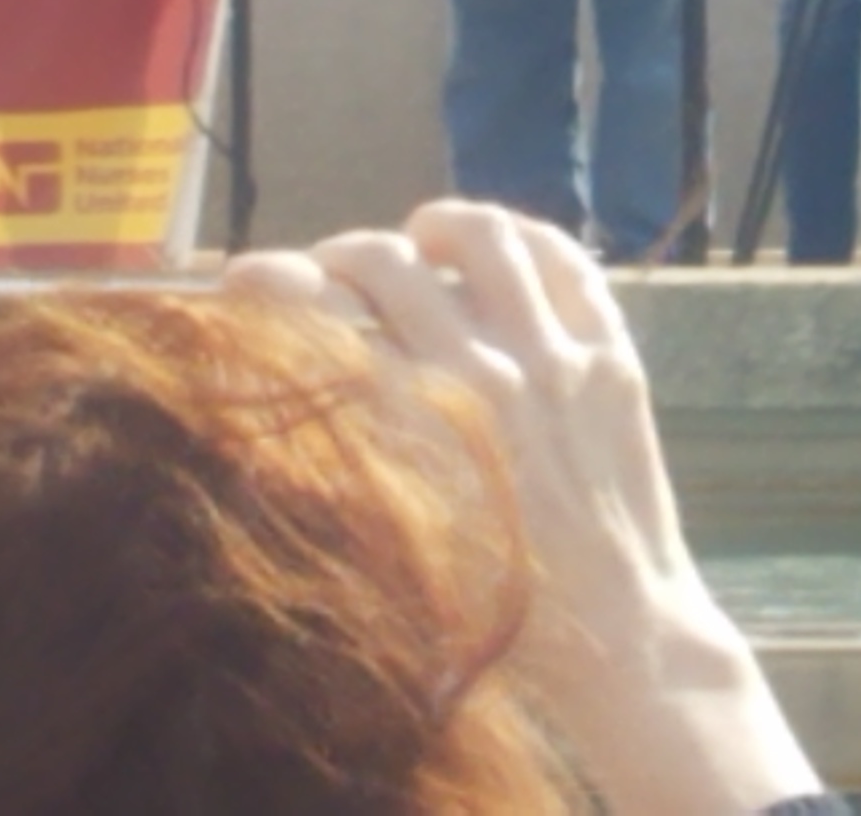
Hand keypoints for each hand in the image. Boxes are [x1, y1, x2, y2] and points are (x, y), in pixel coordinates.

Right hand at [228, 202, 824, 815]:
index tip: (243, 279)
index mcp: (413, 425)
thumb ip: (342, 458)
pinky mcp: (614, 358)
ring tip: (419, 237)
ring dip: (437, 227)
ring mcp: (558, 358)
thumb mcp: (393, 537)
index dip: (267, 285)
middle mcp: (484, 375)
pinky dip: (525, 239)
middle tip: (330, 273)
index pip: (318, 317)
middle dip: (340, 257)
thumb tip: (278, 393)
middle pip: (386, 265)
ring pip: (486, 237)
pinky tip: (500, 248)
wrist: (618, 633)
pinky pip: (567, 262)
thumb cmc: (493, 610)